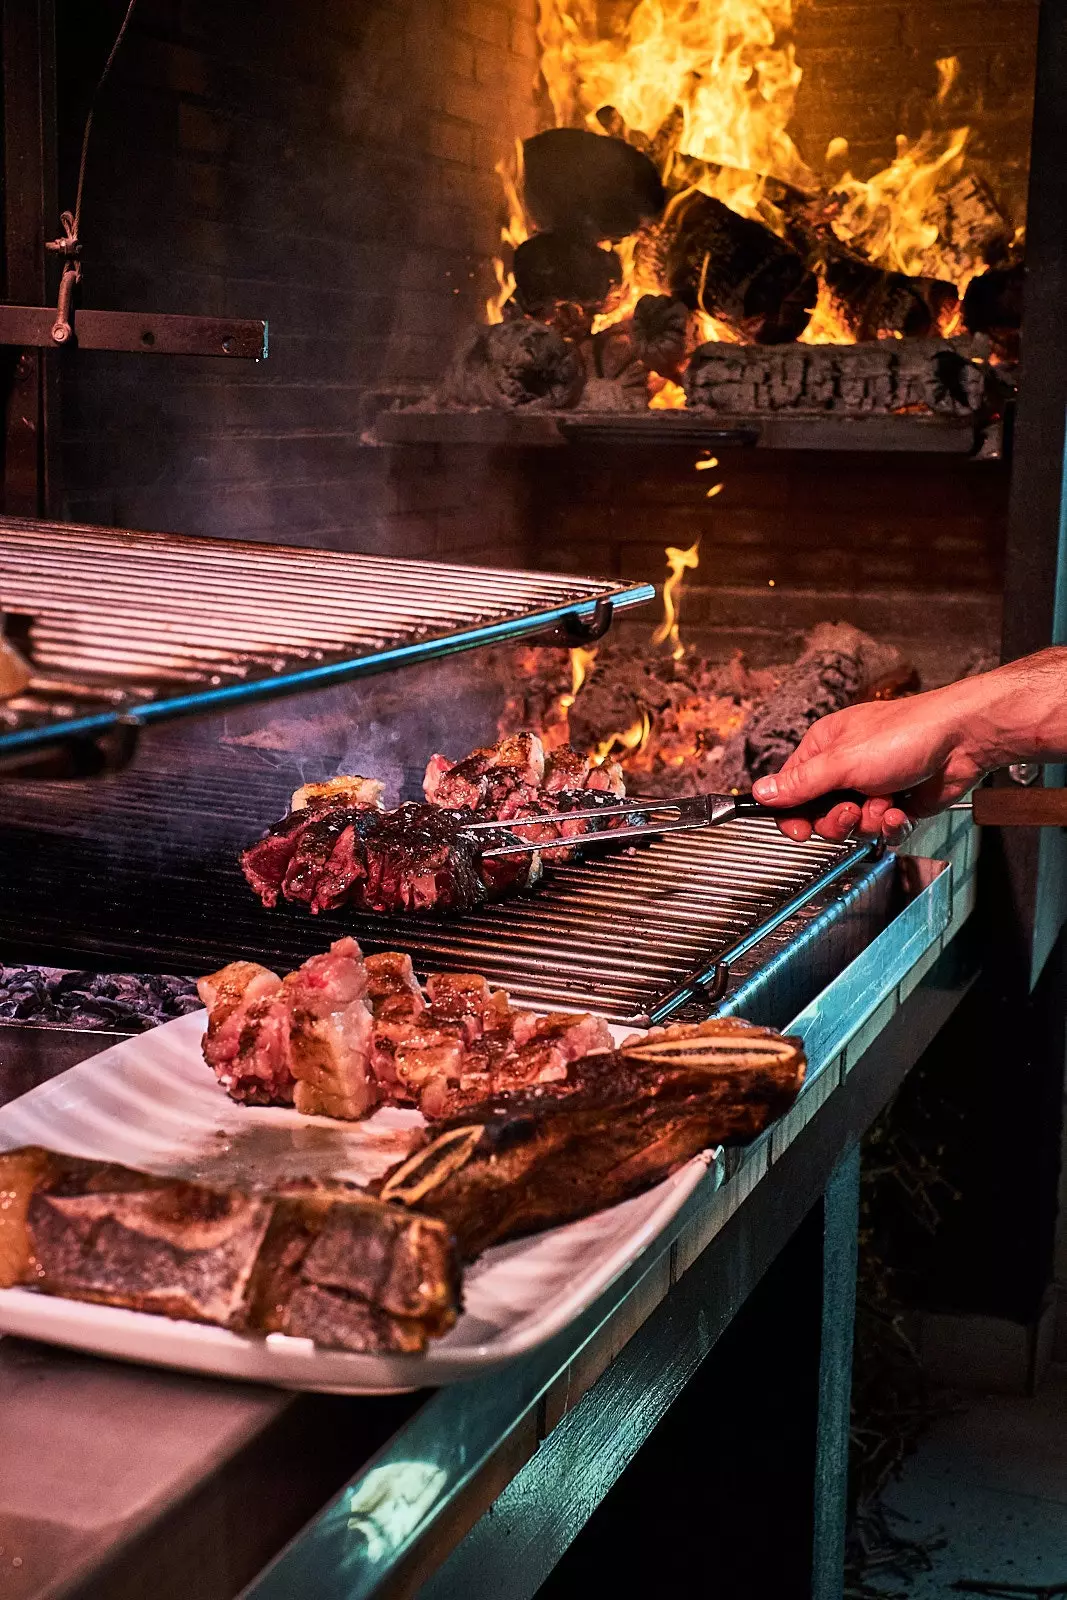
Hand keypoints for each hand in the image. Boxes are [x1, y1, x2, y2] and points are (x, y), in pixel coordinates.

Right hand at [751, 686, 985, 844]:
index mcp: (823, 749)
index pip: (790, 789)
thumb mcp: (842, 762)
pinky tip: (901, 807)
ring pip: (853, 826)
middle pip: (820, 814)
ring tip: (885, 801)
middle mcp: (844, 768)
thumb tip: (760, 792)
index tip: (798, 830)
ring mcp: (872, 786)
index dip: (791, 814)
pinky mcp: (897, 803)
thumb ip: (800, 783)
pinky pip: (882, 829)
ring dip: (870, 820)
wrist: (962, 740)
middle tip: (852, 810)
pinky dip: (892, 823)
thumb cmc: (906, 733)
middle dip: (837, 820)